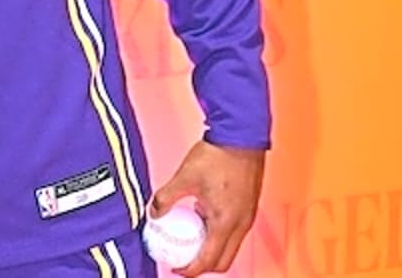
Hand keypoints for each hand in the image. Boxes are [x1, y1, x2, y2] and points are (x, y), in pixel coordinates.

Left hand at [148, 140, 264, 275]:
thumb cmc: (218, 156)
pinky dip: (218, 233)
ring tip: (189, 238)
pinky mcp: (248, 207)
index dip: (190, 270)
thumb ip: (166, 198)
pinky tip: (201, 216)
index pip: (208, 261)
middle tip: (183, 259)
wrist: (241, 136)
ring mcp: (247, 216)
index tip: (176, 268)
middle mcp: (241, 224)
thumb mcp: (184, 178)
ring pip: (229, 246)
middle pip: (223, 260)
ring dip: (211, 248)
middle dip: (202, 265)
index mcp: (225, 223)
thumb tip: (153, 212)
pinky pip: (233, 231)